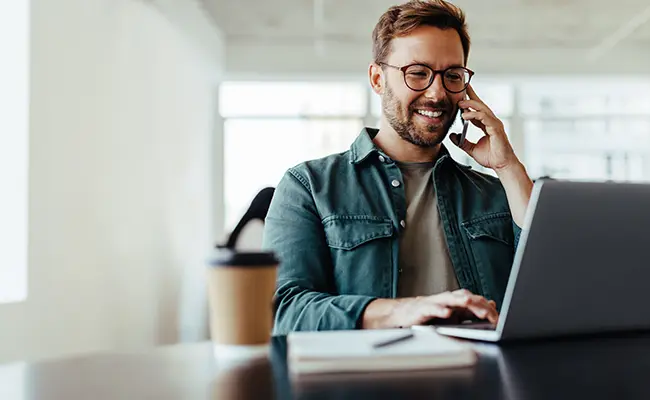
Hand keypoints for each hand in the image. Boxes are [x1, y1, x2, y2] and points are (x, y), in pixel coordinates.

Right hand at [361, 289, 498, 328]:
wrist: (404, 314)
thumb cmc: (430, 314)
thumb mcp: (454, 314)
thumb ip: (471, 310)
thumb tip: (491, 304)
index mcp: (456, 301)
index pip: (476, 301)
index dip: (487, 309)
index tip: (498, 319)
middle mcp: (447, 299)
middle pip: (465, 298)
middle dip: (477, 305)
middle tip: (489, 314)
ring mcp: (435, 303)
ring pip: (450, 299)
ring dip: (460, 301)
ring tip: (469, 303)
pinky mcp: (422, 309)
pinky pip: (432, 308)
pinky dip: (439, 310)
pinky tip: (446, 313)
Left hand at [449, 84, 519, 172]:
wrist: (502, 165)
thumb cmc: (491, 157)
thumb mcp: (471, 149)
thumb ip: (462, 142)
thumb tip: (452, 136)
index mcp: (486, 124)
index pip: (477, 109)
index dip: (469, 100)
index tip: (461, 92)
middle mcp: (491, 122)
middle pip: (480, 104)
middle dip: (471, 95)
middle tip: (461, 89)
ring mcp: (495, 124)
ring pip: (482, 109)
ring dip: (471, 104)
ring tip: (460, 103)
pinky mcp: (496, 129)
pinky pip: (484, 118)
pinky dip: (475, 115)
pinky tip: (465, 115)